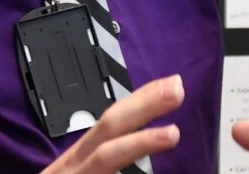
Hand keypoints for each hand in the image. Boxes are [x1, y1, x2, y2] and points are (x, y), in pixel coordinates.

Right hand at [39, 73, 183, 173]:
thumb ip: (102, 164)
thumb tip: (142, 147)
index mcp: (78, 161)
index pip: (110, 123)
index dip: (139, 100)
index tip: (170, 83)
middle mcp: (71, 169)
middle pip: (106, 129)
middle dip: (142, 107)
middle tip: (176, 89)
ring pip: (104, 159)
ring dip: (138, 144)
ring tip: (172, 133)